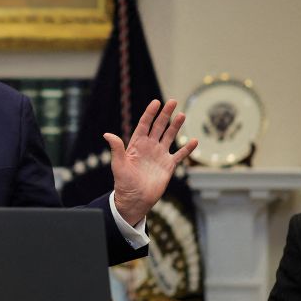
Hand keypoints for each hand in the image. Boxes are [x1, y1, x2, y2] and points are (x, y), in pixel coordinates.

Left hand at [105, 99, 197, 224]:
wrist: (135, 200)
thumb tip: (107, 134)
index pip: (144, 124)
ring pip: (169, 136)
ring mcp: (159, 155)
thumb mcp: (118, 165)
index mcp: (136, 145)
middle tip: (173, 101)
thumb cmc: (124, 183)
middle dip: (165, 114)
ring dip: (176, 126)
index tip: (156, 102)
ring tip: (182, 115)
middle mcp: (149, 147)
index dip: (150, 113)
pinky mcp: (168, 166)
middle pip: (158, 126)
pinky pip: (180, 155)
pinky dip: (187, 149)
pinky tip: (194, 141)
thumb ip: (116, 149)